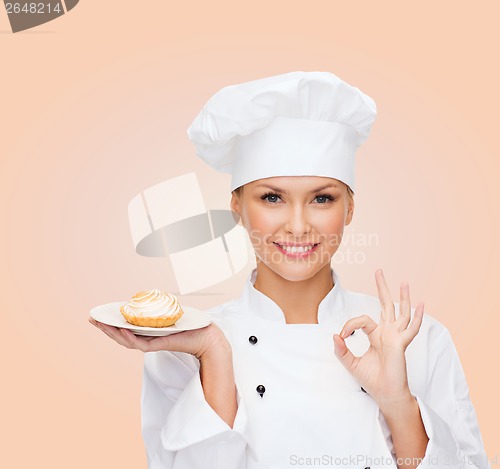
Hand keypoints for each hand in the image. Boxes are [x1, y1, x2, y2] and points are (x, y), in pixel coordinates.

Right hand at [88, 318, 230, 360]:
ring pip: (127, 341)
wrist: (206, 336)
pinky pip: (140, 344)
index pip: (124, 329)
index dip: (110, 324)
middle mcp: (147, 339)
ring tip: (101, 325)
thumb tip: (150, 295)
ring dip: (113, 333)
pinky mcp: (159, 345)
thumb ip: (159, 307)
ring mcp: (152, 343)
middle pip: (121, 336)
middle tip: (92, 319)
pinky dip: (129, 337)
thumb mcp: (170, 312)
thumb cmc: (191, 325)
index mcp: (148, 332)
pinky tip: (122, 330)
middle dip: (105, 328)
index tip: (97, 317)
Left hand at [333, 269, 423, 407]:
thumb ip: (341, 350)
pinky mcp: (401, 345)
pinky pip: (411, 329)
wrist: (385, 395)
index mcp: (376, 335)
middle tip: (379, 271)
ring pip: (401, 312)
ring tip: (404, 282)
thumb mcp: (351, 363)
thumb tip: (334, 335)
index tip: (342, 336)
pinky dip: (418, 317)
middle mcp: (387, 333)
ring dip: (402, 297)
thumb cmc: (372, 380)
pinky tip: (422, 305)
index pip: (362, 320)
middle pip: (386, 305)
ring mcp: (396, 337)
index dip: (349, 324)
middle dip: (382, 288)